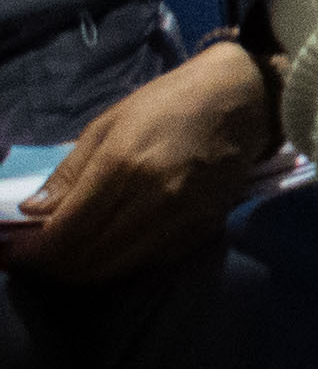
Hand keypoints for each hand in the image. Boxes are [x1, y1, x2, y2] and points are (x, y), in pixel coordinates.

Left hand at [0, 43, 280, 281]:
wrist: (244, 98)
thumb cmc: (169, 102)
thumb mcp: (108, 124)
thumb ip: (69, 173)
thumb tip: (32, 213)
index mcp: (123, 166)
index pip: (66, 231)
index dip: (34, 251)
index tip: (15, 253)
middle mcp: (153, 199)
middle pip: (89, 257)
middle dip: (53, 266)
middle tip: (36, 259)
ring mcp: (182, 218)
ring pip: (118, 267)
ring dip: (83, 271)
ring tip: (65, 260)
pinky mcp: (204, 228)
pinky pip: (150, 262)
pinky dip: (120, 263)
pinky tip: (108, 251)